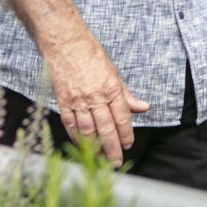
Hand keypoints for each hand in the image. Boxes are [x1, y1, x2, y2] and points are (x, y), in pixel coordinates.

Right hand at [44, 31, 148, 166]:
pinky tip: (82, 145)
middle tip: (116, 163)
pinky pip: (70, 124)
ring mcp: (77, 100)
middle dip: (112, 148)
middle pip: (106, 128)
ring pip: (87, 130)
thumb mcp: (115, 73)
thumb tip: (143, 108)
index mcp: (111, 88)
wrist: (65, 44)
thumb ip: (127, 95)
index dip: (125, 135)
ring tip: (100, 160)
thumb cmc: (92, 56)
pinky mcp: (62, 101)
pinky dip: (77, 137)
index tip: (128, 146)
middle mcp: (95, 96)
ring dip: (94, 147)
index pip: (122, 118)